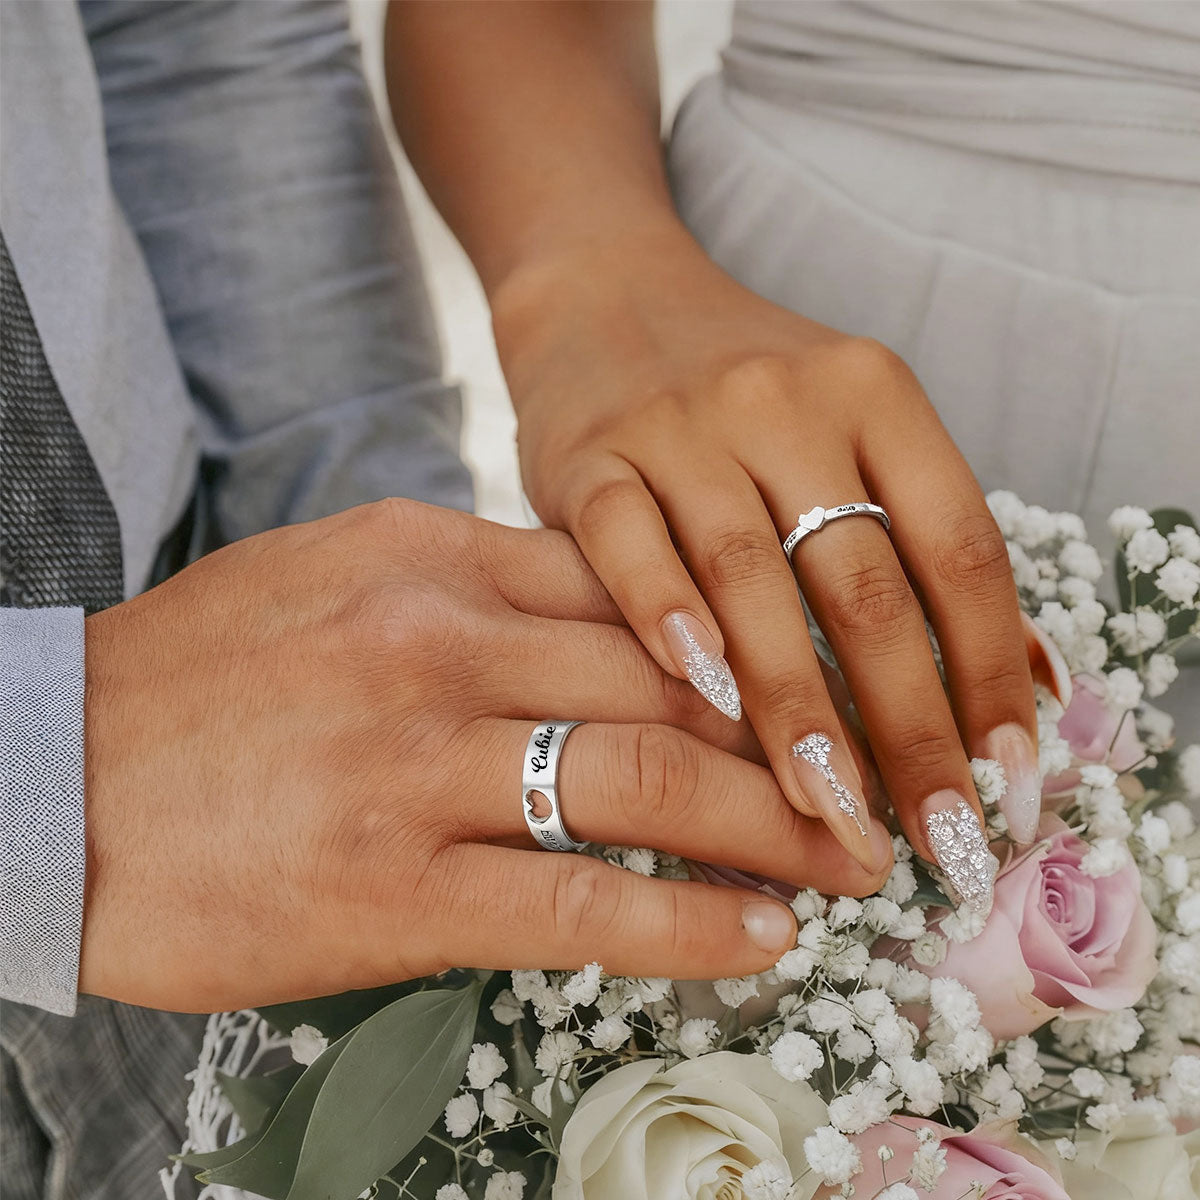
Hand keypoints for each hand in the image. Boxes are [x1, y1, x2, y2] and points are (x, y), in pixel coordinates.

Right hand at [79, 499, 888, 1012]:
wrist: (51, 772)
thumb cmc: (201, 673)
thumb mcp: (333, 576)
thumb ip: (468, 583)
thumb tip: (592, 605)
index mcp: (432, 560)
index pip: (636, 588)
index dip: (744, 636)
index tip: (815, 674)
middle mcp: (442, 647)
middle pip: (671, 679)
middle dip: (798, 729)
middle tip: (878, 771)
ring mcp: (422, 767)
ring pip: (652, 784)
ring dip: (777, 824)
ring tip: (852, 858)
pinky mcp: (395, 888)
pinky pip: (581, 903)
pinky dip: (690, 921)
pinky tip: (764, 935)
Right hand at [494, 228, 1039, 903]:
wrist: (607, 298)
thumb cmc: (743, 391)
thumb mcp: (850, 426)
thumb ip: (921, 539)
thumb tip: (1022, 686)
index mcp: (874, 393)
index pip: (958, 547)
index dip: (992, 671)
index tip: (1008, 775)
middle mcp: (784, 401)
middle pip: (863, 581)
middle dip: (909, 724)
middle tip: (936, 835)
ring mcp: (679, 427)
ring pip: (749, 578)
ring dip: (795, 706)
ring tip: (832, 806)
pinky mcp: (589, 458)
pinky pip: (628, 545)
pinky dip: (665, 618)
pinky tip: (701, 695)